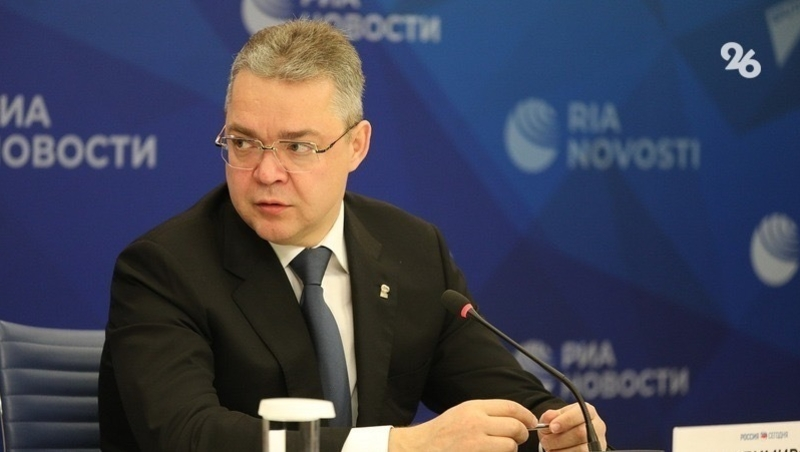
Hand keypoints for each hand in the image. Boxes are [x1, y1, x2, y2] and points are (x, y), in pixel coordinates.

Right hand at [389, 399, 537, 451]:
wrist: (419, 449)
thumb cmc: (441, 433)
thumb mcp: (461, 413)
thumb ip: (486, 413)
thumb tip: (515, 418)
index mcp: (473, 408)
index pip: (511, 407)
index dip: (526, 415)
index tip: (531, 422)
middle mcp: (476, 423)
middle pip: (515, 427)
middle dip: (522, 434)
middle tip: (519, 438)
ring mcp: (476, 443)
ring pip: (510, 445)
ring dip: (510, 448)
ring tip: (501, 448)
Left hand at [537, 402, 606, 451]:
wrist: (571, 436)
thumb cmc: (564, 424)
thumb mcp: (557, 416)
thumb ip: (550, 416)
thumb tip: (548, 419)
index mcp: (588, 411)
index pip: (580, 414)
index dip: (565, 421)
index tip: (552, 427)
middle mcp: (597, 426)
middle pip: (580, 433)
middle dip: (559, 438)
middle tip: (545, 440)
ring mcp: (598, 442)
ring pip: (581, 449)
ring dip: (561, 450)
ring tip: (550, 447)